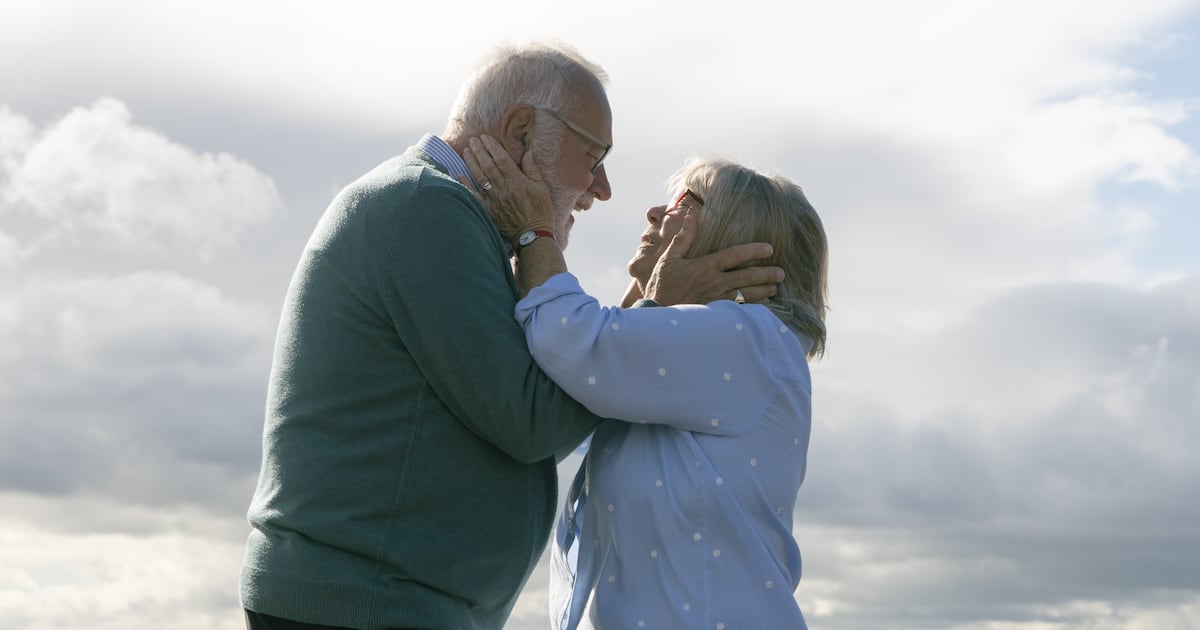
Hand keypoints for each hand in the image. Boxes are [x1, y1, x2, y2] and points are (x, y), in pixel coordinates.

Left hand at [460, 135, 556, 242]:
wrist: (533, 235)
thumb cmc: (541, 211)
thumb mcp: (542, 188)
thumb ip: (532, 169)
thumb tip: (527, 152)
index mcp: (517, 181)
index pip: (502, 159)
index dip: (492, 147)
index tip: (485, 137)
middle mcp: (504, 189)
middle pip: (488, 165)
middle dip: (479, 150)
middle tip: (473, 139)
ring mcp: (494, 200)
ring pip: (480, 177)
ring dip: (472, 163)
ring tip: (466, 151)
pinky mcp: (489, 211)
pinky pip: (474, 197)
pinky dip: (466, 186)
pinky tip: (459, 175)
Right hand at [644, 210, 783, 305]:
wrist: (654, 314)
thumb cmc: (660, 286)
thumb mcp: (667, 259)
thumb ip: (682, 238)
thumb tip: (689, 215)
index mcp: (704, 266)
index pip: (734, 255)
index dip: (754, 250)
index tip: (769, 248)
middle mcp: (713, 282)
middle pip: (746, 276)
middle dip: (766, 274)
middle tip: (781, 272)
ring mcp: (716, 300)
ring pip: (746, 295)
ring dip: (763, 291)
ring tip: (775, 287)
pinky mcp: (714, 314)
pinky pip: (738, 310)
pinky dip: (752, 308)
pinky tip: (762, 306)